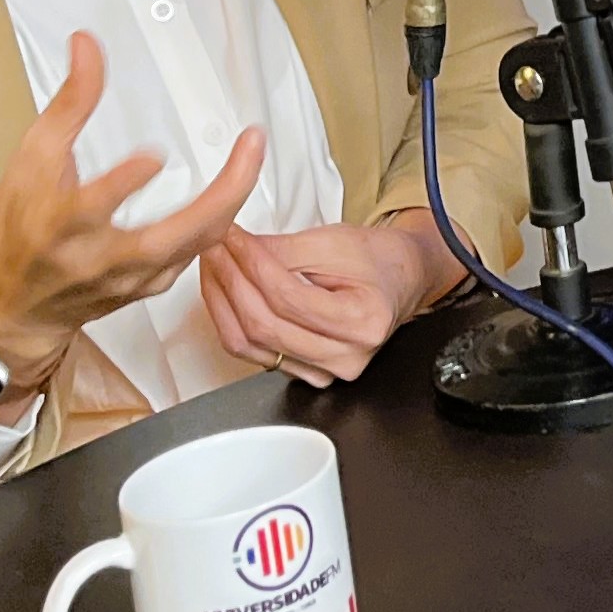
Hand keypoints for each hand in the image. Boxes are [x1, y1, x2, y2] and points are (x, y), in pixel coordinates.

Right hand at [0, 33, 265, 399]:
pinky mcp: (151, 288)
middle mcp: (97, 261)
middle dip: (220, 194)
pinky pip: (197, 253)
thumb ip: (68, 105)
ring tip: (253, 151)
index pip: (90, 211)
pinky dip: (219, 218)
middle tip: (251, 144)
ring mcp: (130, 280)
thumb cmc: (19, 230)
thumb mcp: (31, 161)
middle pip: (166, 239)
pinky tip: (234, 186)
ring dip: (232, 199)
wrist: (18, 309)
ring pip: (194, 246)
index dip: (121, 185)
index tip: (153, 154)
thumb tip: (88, 44)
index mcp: (58, 229)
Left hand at [196, 216, 456, 387]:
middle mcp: (346, 358)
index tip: (232, 237)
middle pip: (266, 326)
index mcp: (363, 322)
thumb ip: (281, 250)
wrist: (399, 279)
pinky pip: (255, 354)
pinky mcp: (306, 374)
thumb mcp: (333, 243)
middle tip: (213, 246)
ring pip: (252, 345)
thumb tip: (233, 249)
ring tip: (213, 265)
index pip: (289, 298)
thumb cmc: (377, 260)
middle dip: (231, 281)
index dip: (252, 265)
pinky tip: (223, 292)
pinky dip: (231, 321)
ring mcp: (326, 373)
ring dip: (222, 302)